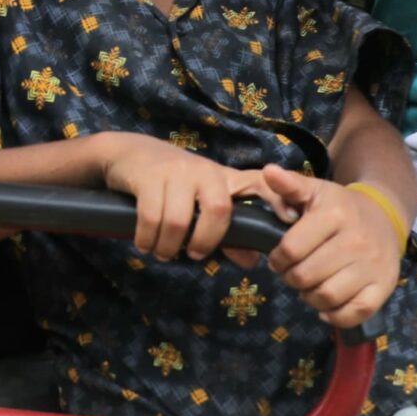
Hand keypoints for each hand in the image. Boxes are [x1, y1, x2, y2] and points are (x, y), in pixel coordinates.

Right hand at [102, 137, 273, 262]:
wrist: (127, 154)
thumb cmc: (171, 183)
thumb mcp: (201, 202)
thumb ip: (226, 233)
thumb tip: (251, 261)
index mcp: (224, 179)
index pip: (260, 184)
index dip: (278, 200)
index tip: (289, 219)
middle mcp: (205, 171)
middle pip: (218, 210)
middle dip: (205, 242)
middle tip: (193, 255)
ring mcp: (176, 171)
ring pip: (179, 221)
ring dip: (168, 246)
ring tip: (162, 252)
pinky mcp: (149, 176)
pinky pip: (151, 217)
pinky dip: (147, 239)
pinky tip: (145, 244)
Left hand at [262, 166, 403, 329]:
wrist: (384, 217)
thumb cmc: (339, 207)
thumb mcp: (314, 191)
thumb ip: (289, 185)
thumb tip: (268, 172)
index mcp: (334, 215)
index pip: (291, 249)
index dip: (277, 259)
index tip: (279, 258)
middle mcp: (356, 241)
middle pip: (306, 276)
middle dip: (291, 278)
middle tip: (293, 273)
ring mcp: (372, 266)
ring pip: (328, 296)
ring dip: (309, 298)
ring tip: (308, 287)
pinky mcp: (384, 286)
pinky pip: (355, 313)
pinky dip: (336, 316)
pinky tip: (326, 306)